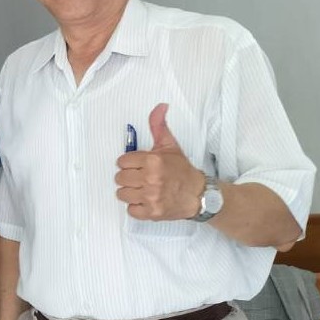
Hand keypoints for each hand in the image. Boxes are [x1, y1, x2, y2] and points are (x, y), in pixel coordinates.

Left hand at [115, 103, 205, 219]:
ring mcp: (151, 197)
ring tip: (143, 189)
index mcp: (153, 161)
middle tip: (141, 178)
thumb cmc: (182, 171)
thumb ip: (159, 126)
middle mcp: (151, 179)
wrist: (199, 195)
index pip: (122, 161)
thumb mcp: (170, 145)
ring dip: (130, 192)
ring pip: (122, 194)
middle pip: (119, 178)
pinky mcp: (151, 212)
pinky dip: (136, 207)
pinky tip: (146, 201)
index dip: (130, 163)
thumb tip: (160, 106)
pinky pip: (130, 210)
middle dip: (129, 177)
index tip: (139, 165)